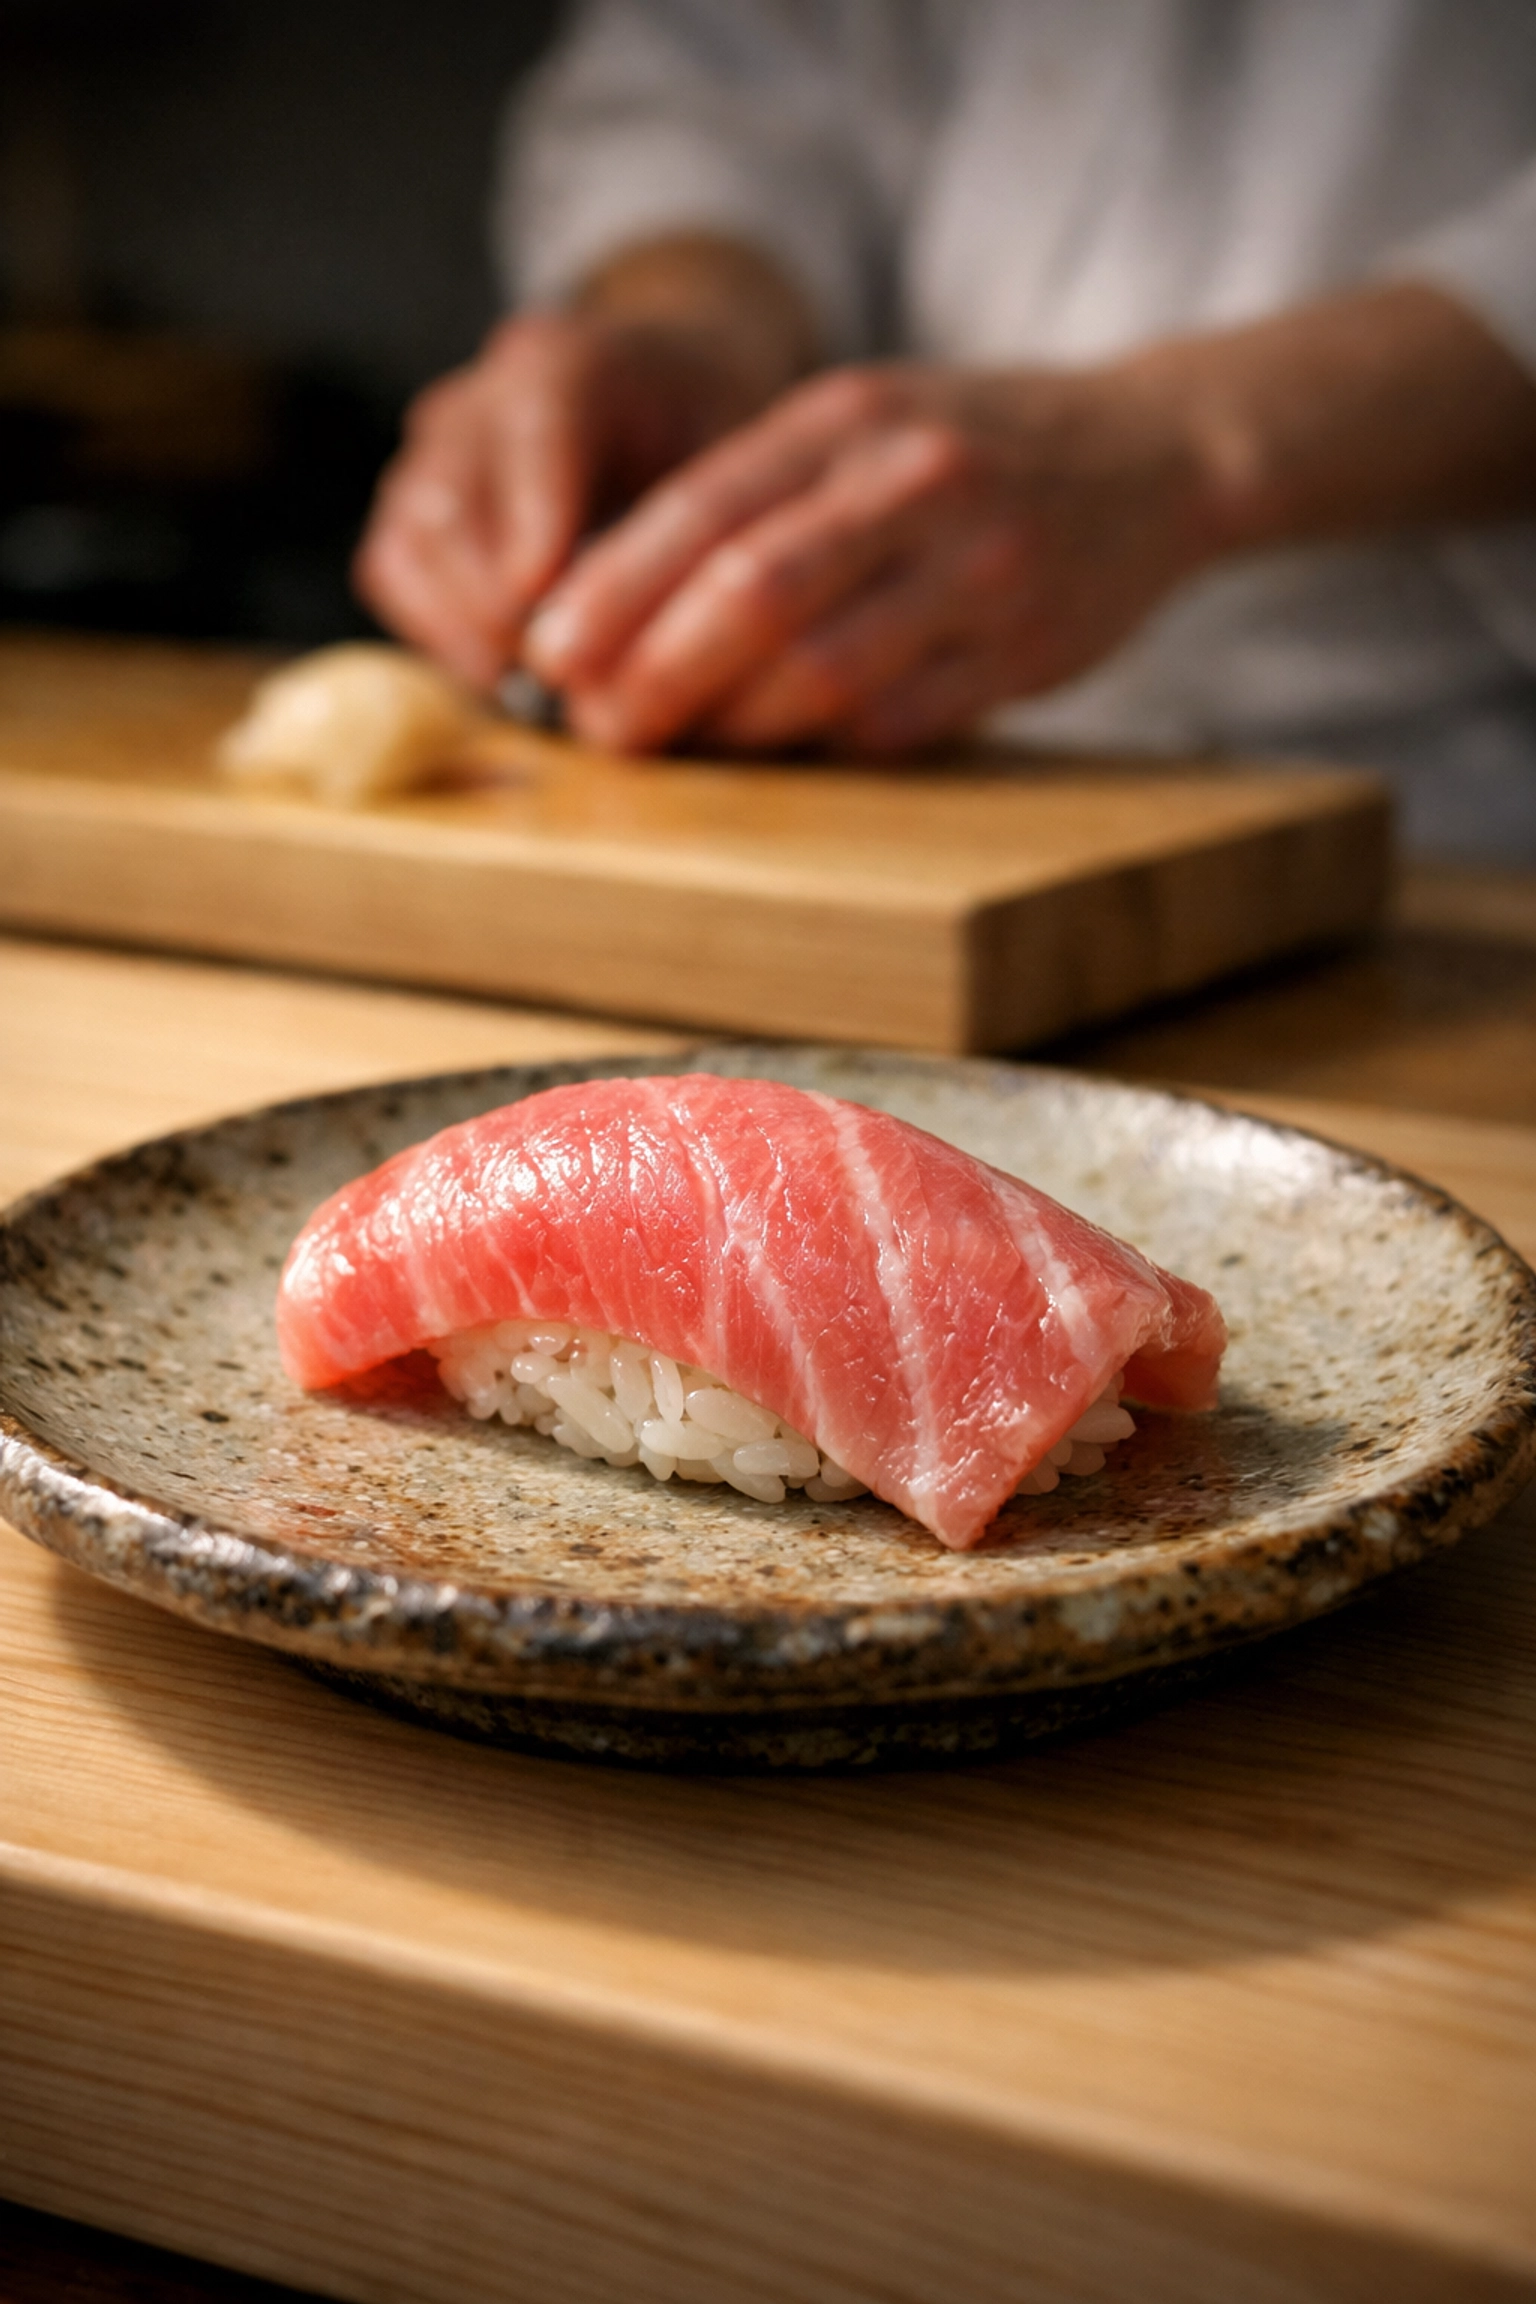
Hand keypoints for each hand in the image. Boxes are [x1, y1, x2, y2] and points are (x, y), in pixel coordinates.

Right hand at [353, 310, 763, 688]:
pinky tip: (501, 670)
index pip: (536, 420)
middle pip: (448, 497)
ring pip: (410, 540)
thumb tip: (674, 627)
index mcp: (570, 361)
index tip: (542, 596)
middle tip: (557, 674)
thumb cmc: (716, 438)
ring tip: (529, 684)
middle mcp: (482, 398)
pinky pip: (394, 570)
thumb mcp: (741, 459)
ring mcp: (436, 452)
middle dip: (494, 601)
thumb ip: (703, 525)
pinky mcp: (412, 506)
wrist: (669, 400)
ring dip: (462, 627)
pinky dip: (438, 630)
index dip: (535, 514)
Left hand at [523, 282, 1535, 756]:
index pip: (707, 508)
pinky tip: (786, 752)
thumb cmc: (967, 450)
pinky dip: (828, 744)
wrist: (1151, 456)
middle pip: (757, 592)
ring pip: (827, 671)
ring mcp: (980, 568)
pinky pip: (901, 718)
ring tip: (678, 749)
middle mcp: (916, 482)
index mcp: (852, 415)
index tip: (547, 653)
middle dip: (657, 672)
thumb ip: (756, 493)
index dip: (615, 590)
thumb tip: (608, 605)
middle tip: (598, 728)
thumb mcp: (862, 423)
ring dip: (734, 726)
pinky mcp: (1026, 650)